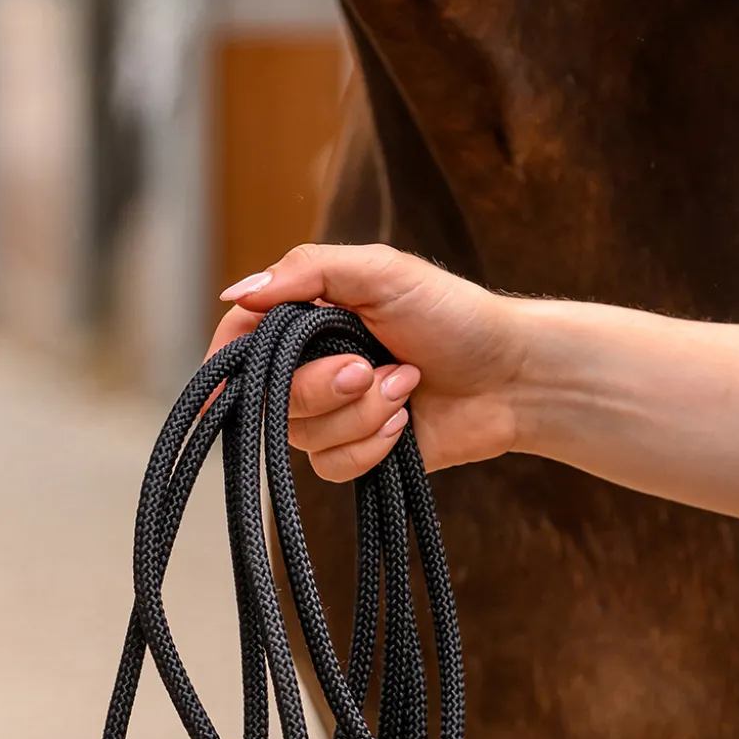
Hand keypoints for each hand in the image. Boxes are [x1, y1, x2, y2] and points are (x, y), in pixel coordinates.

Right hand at [209, 244, 525, 481]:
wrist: (512, 377)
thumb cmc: (454, 315)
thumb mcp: (382, 272)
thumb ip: (308, 271)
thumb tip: (236, 293)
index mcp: (307, 317)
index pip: (239, 342)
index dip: (226, 364)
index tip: (230, 380)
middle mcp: (311, 366)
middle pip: (270, 396)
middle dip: (322, 388)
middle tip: (368, 367)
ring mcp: (331, 413)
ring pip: (303, 436)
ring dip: (360, 414)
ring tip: (405, 387)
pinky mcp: (354, 452)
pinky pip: (330, 467)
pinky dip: (370, 447)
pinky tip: (405, 427)